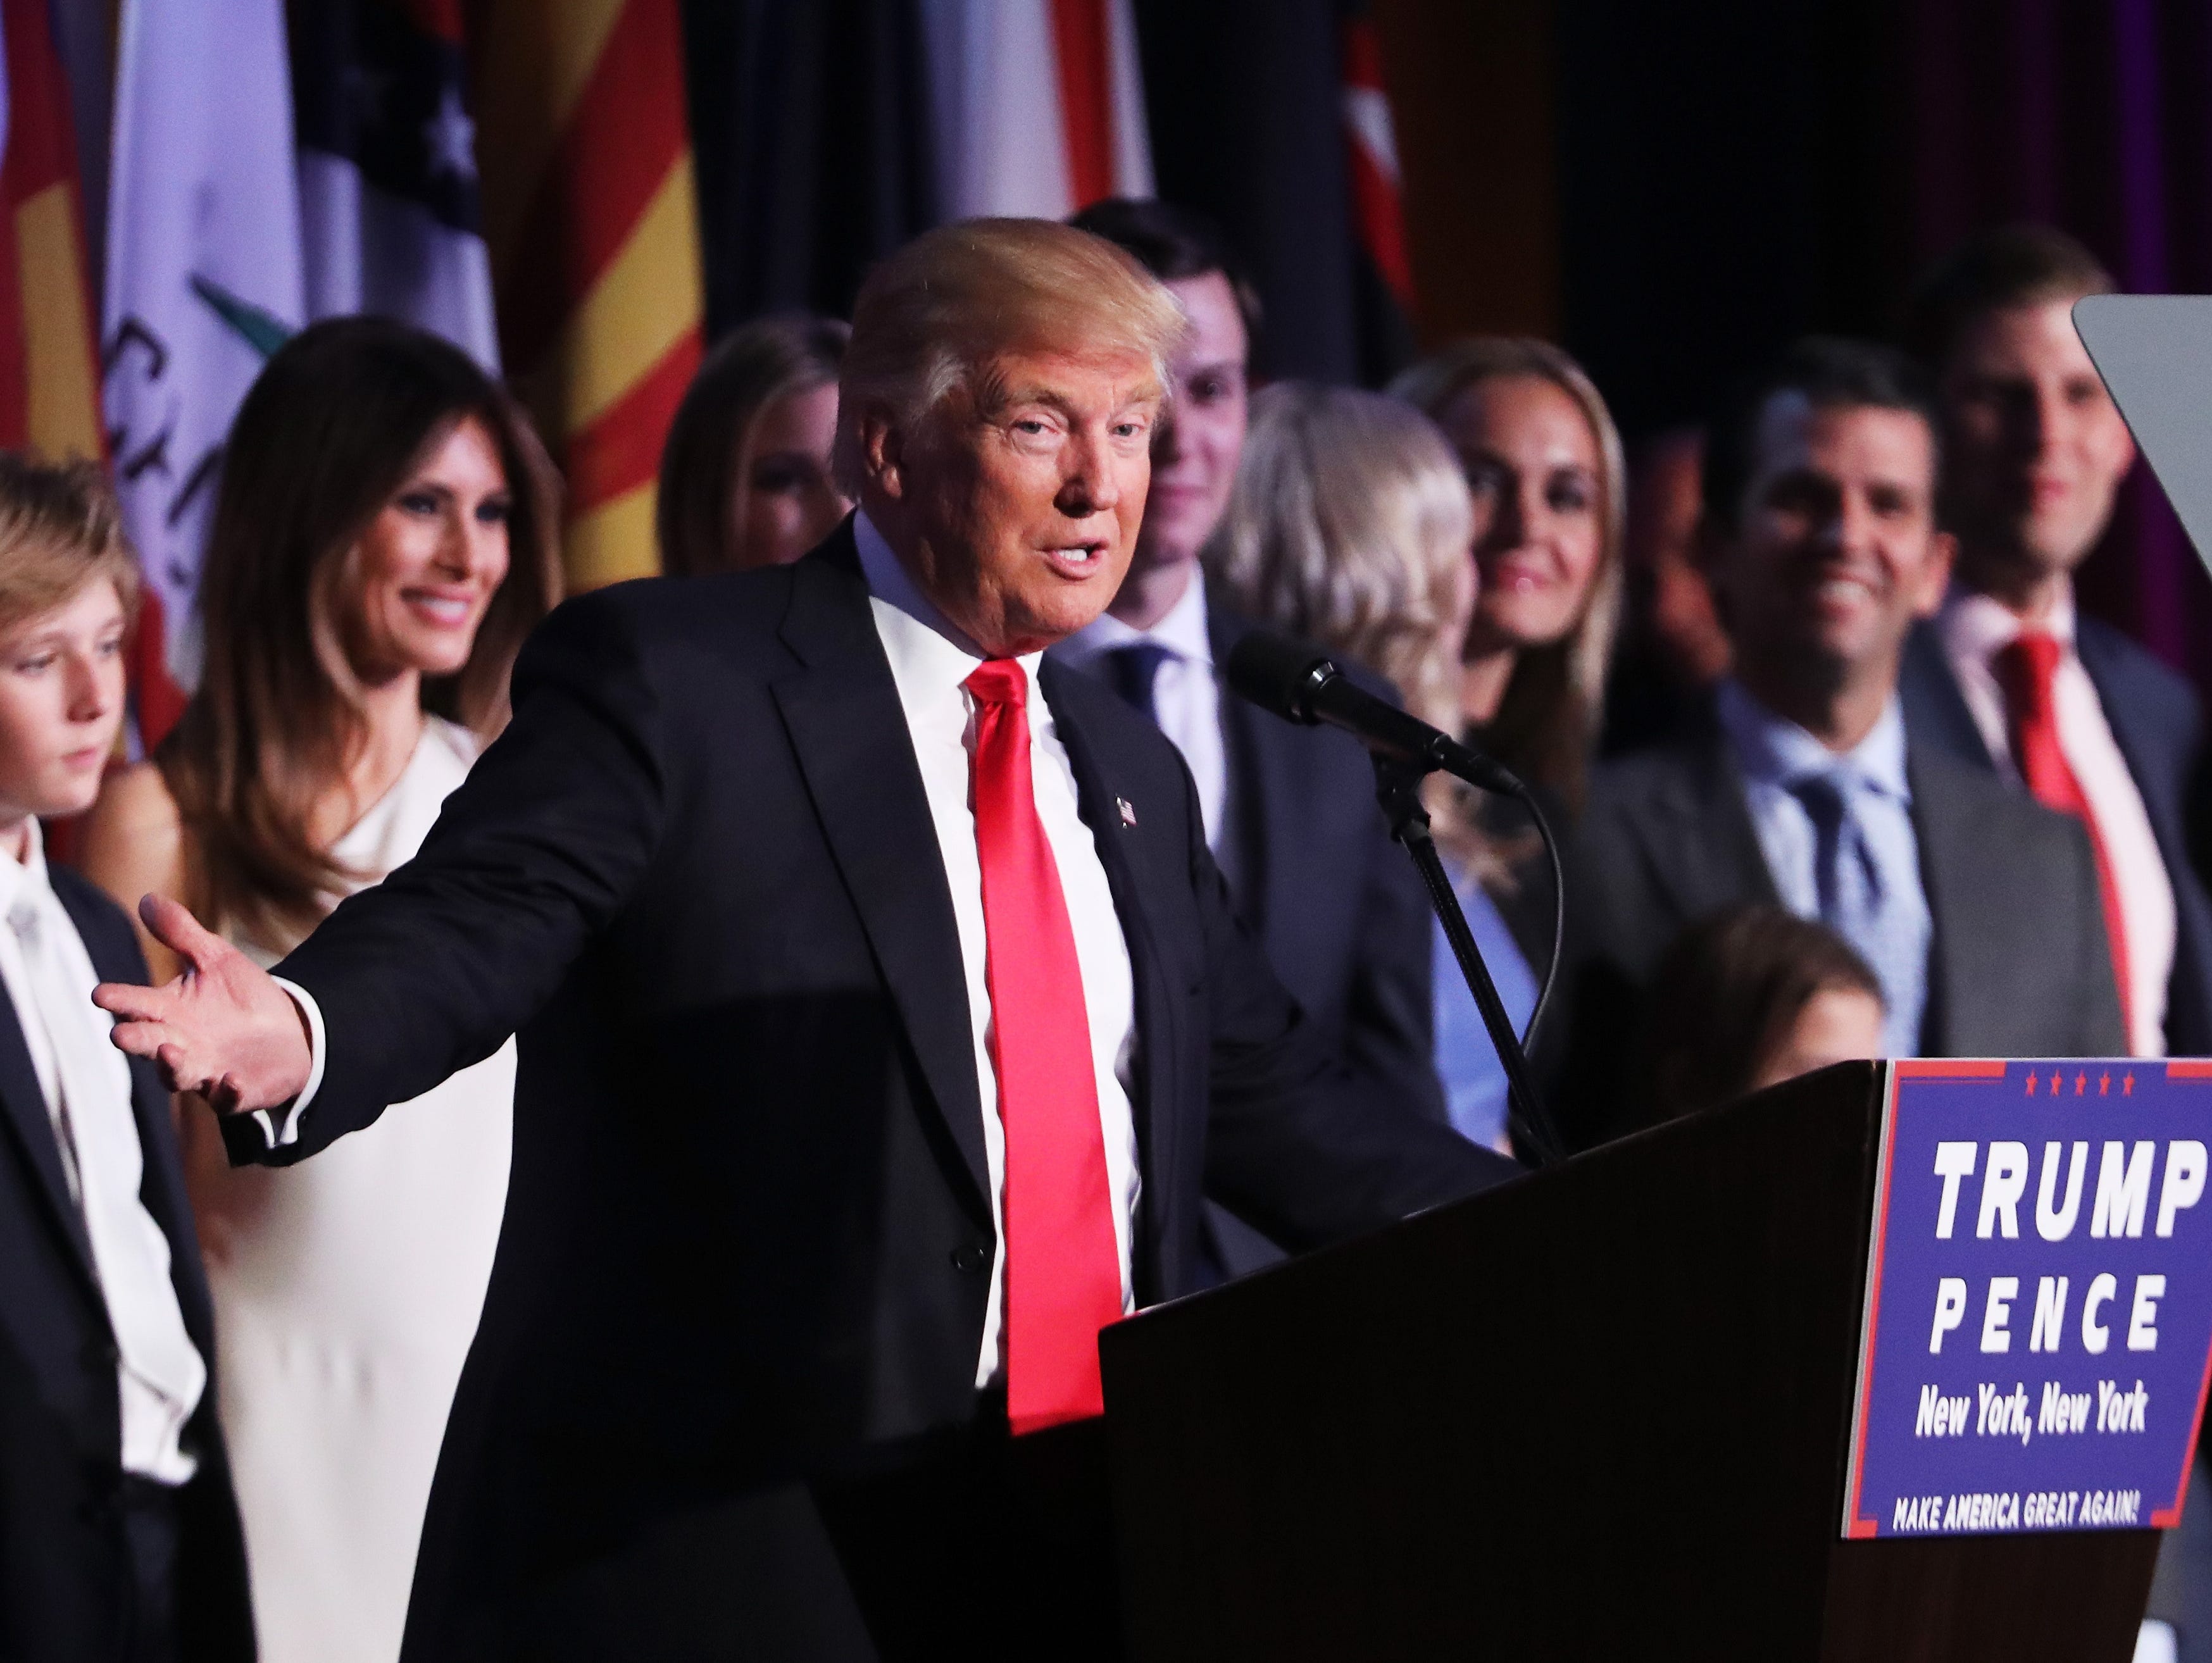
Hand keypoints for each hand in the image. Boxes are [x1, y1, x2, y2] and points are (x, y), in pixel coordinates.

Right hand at [92, 895, 312, 1113]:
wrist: (290, 1032)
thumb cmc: (242, 997)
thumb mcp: (216, 959)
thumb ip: (182, 934)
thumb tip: (146, 899)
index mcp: (170, 1011)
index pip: (137, 1003)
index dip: (119, 999)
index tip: (100, 993)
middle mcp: (180, 1044)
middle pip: (148, 1044)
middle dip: (135, 1039)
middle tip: (120, 1034)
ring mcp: (206, 1070)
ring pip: (179, 1075)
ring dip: (173, 1066)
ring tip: (170, 1053)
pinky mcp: (235, 1091)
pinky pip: (227, 1097)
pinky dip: (226, 1091)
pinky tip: (230, 1080)